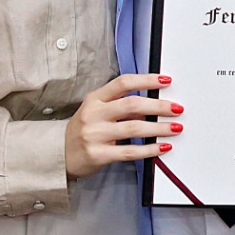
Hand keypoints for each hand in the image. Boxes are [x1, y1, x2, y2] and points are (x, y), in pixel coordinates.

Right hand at [65, 73, 181, 178]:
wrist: (58, 154)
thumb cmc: (83, 129)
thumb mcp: (96, 111)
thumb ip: (120, 106)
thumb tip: (153, 105)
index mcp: (95, 98)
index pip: (123, 82)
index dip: (146, 80)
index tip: (166, 81)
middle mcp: (94, 114)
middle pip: (132, 105)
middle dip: (158, 106)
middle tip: (177, 108)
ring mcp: (95, 135)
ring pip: (134, 128)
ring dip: (159, 128)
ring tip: (175, 128)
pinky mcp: (98, 154)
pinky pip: (129, 152)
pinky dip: (149, 150)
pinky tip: (161, 148)